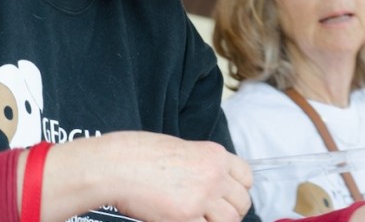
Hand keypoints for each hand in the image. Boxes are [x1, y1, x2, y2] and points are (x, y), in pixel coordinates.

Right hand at [33, 131, 252, 221]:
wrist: (118, 164)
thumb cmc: (141, 153)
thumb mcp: (180, 150)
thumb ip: (202, 166)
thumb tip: (211, 183)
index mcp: (214, 155)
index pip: (247, 177)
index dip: (239, 189)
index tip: (229, 196)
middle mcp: (214, 175)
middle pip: (242, 203)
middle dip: (231, 211)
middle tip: (213, 213)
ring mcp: (202, 197)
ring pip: (229, 221)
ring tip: (198, 218)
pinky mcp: (186, 217)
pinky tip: (183, 220)